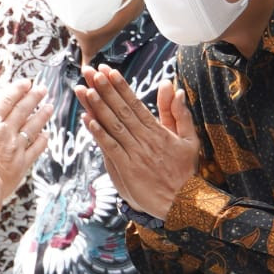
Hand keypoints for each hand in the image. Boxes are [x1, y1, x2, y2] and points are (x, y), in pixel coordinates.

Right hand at [0, 78, 51, 203]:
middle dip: (34, 98)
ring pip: (32, 127)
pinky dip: (42, 141)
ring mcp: (15, 148)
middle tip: (43, 89)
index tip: (27, 82)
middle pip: (23, 110)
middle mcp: (5, 131)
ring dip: (42, 116)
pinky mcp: (20, 166)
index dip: (17, 89)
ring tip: (50, 107)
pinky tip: (46, 135)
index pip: (6, 99)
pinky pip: (35, 150)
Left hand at [74, 65, 198, 219]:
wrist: (185, 202)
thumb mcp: (189, 139)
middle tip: (91, 72)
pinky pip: (111, 148)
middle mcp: (145, 139)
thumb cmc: (185, 171)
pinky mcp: (128, 169)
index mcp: (158, 131)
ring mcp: (135, 153)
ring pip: (114, 126)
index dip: (121, 86)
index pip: (135, 104)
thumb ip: (179, 113)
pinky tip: (88, 120)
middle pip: (121, 110)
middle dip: (105, 90)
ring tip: (85, 89)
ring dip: (98, 107)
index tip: (108, 71)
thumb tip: (173, 88)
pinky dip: (99, 134)